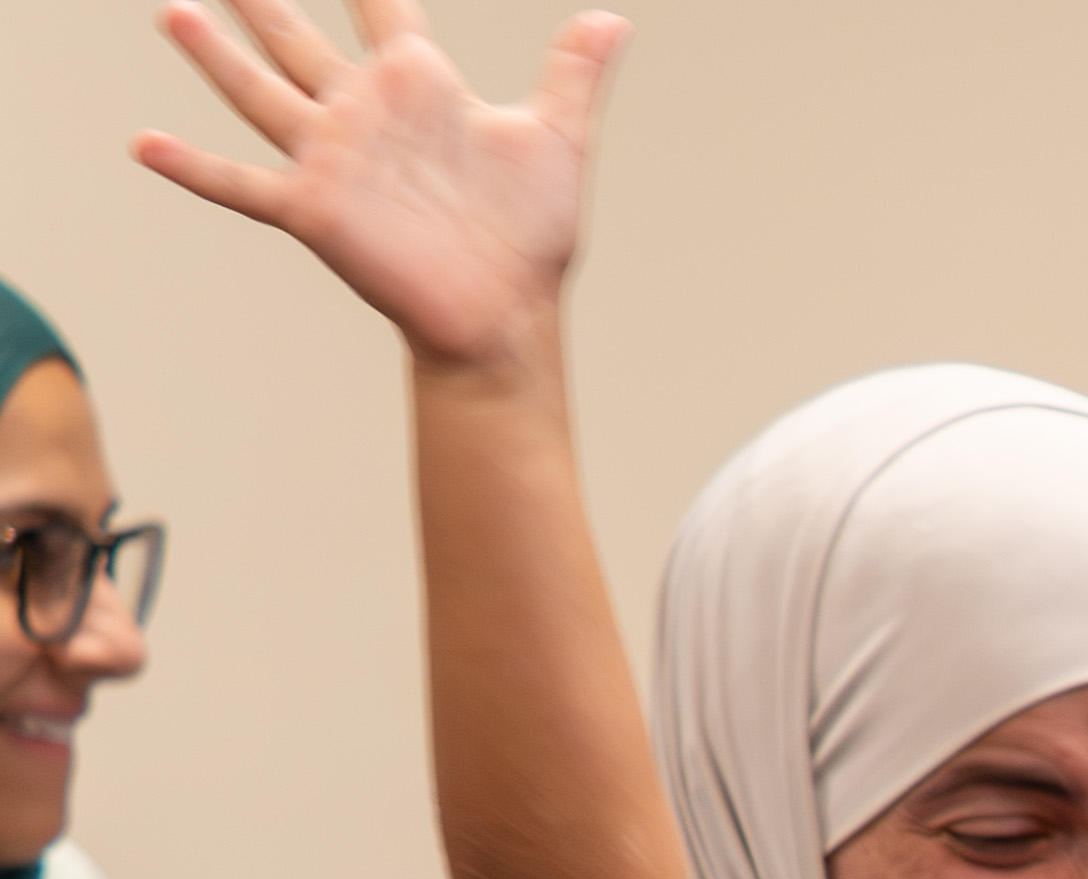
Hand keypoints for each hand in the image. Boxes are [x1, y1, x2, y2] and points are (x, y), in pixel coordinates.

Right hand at [139, 0, 620, 375]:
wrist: (509, 312)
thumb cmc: (530, 233)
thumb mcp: (557, 140)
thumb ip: (573, 74)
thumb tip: (615, 22)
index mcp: (418, 86)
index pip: (383, 6)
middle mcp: (363, 113)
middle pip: (298, 37)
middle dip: (262, 0)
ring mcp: (333, 158)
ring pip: (259, 92)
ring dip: (215, 55)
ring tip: (176, 14)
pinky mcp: (315, 209)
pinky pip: (242, 185)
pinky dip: (193, 167)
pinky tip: (146, 144)